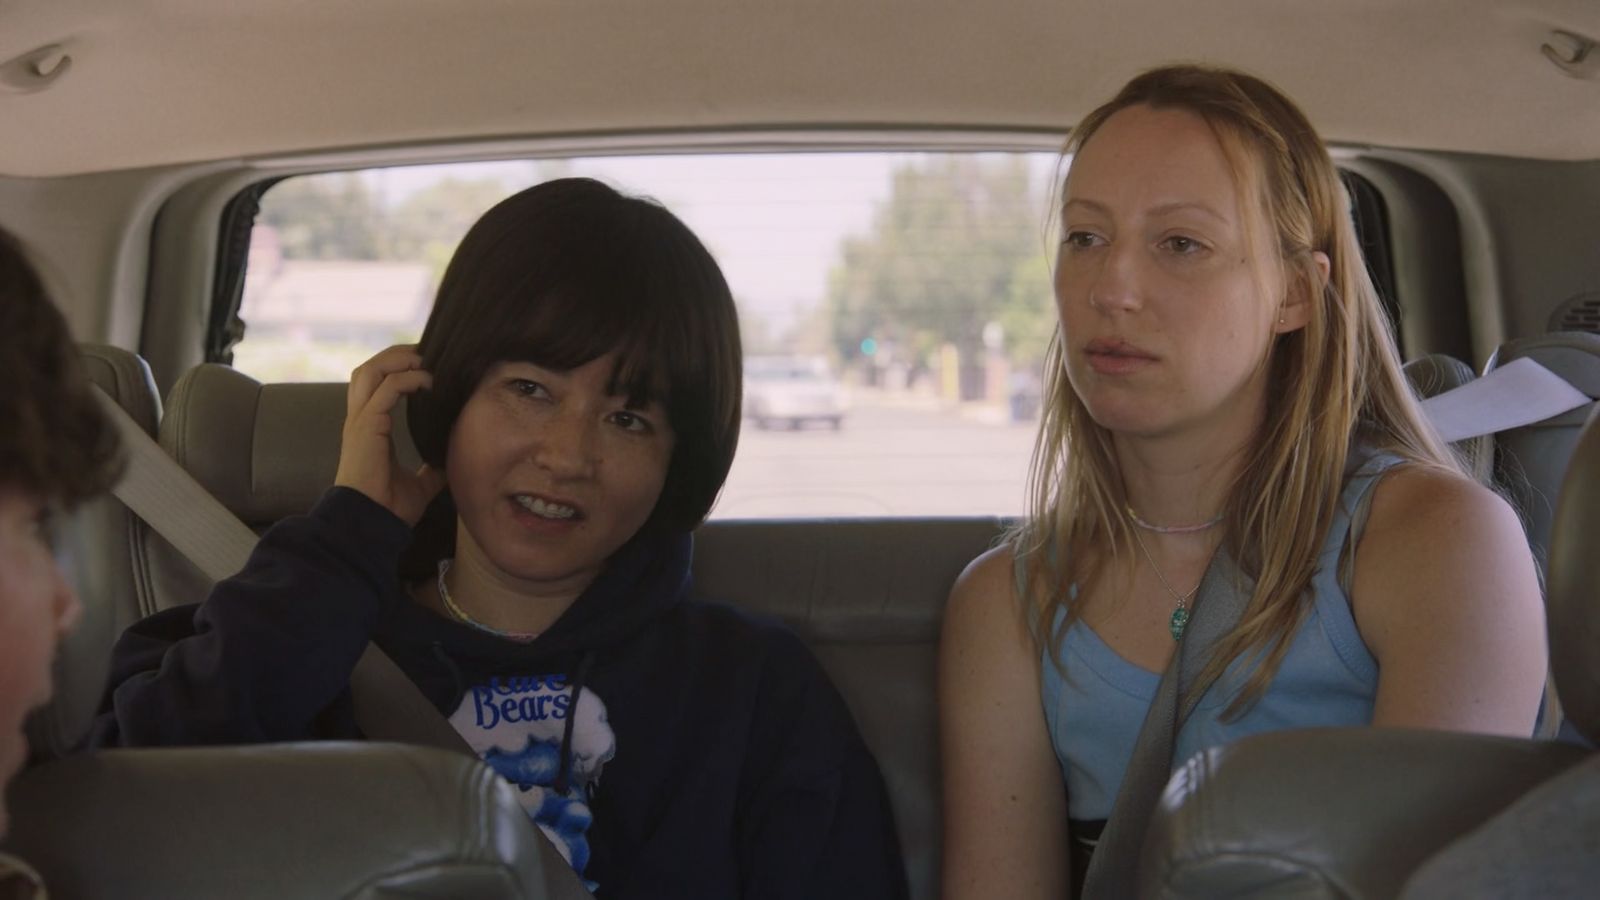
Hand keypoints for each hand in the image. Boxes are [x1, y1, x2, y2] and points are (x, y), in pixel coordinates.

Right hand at [333, 345, 447, 525]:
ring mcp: (360, 421)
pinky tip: (427, 382)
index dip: (397, 369)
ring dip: (398, 359)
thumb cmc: (388, 507)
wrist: (372, 524)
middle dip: (395, 355)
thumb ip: (430, 471)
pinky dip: (407, 379)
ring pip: (370, 371)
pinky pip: (386, 389)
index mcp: (369, 429)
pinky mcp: (366, 426)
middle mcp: (360, 419)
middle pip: (368, 369)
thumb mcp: (418, 484)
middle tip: (426, 353)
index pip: (375, 385)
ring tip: (424, 360)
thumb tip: (449, 464)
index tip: (426, 365)